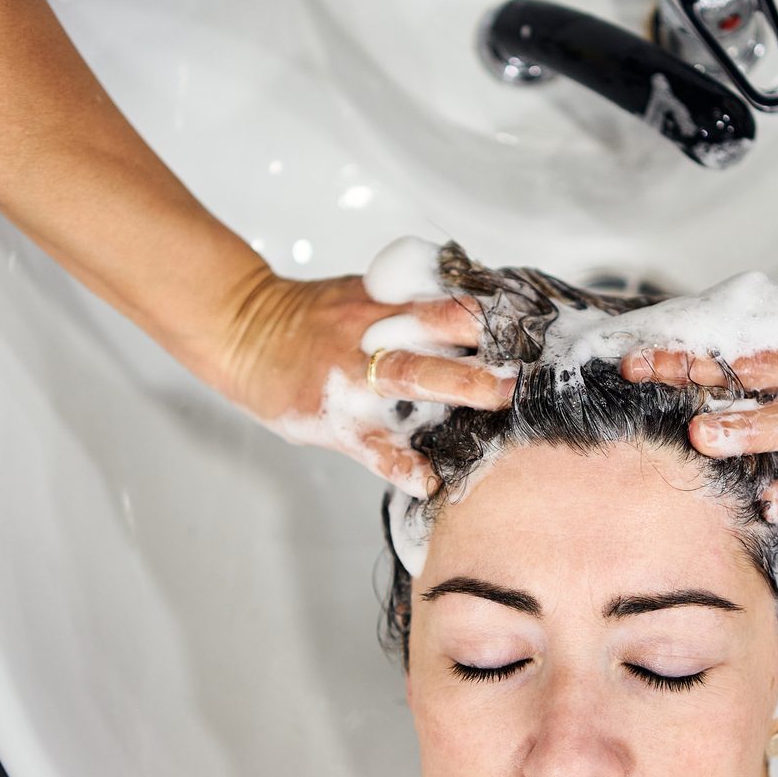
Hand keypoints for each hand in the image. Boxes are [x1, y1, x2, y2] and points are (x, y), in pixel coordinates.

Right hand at [206, 268, 513, 496]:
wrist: (243, 332)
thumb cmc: (313, 320)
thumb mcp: (362, 297)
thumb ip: (414, 306)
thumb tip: (481, 313)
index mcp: (384, 305)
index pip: (446, 299)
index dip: (491, 309)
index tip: (534, 319)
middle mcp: (373, 335)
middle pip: (435, 330)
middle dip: (485, 344)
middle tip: (529, 358)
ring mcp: (353, 376)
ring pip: (409, 375)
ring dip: (458, 385)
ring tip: (499, 399)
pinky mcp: (333, 419)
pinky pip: (371, 445)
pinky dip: (399, 463)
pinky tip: (428, 479)